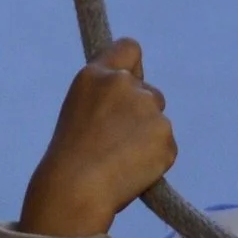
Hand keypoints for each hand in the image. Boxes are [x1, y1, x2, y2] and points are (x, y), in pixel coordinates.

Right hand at [19, 37, 177, 237]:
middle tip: (116, 141)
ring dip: (148, 137)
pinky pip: (166, 146)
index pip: (130, 48)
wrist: (76, 189)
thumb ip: (108, 94)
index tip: (133, 81)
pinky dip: (155, 159)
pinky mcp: (166, 136)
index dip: (134, 67)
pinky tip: (131, 170)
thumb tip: (137, 88)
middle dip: (142, 113)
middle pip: (151, 92)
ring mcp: (148, 109)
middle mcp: (124, 84)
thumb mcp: (80, 109)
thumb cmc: (72, 155)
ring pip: (159, 121)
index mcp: (96, 75)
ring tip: (119, 158)